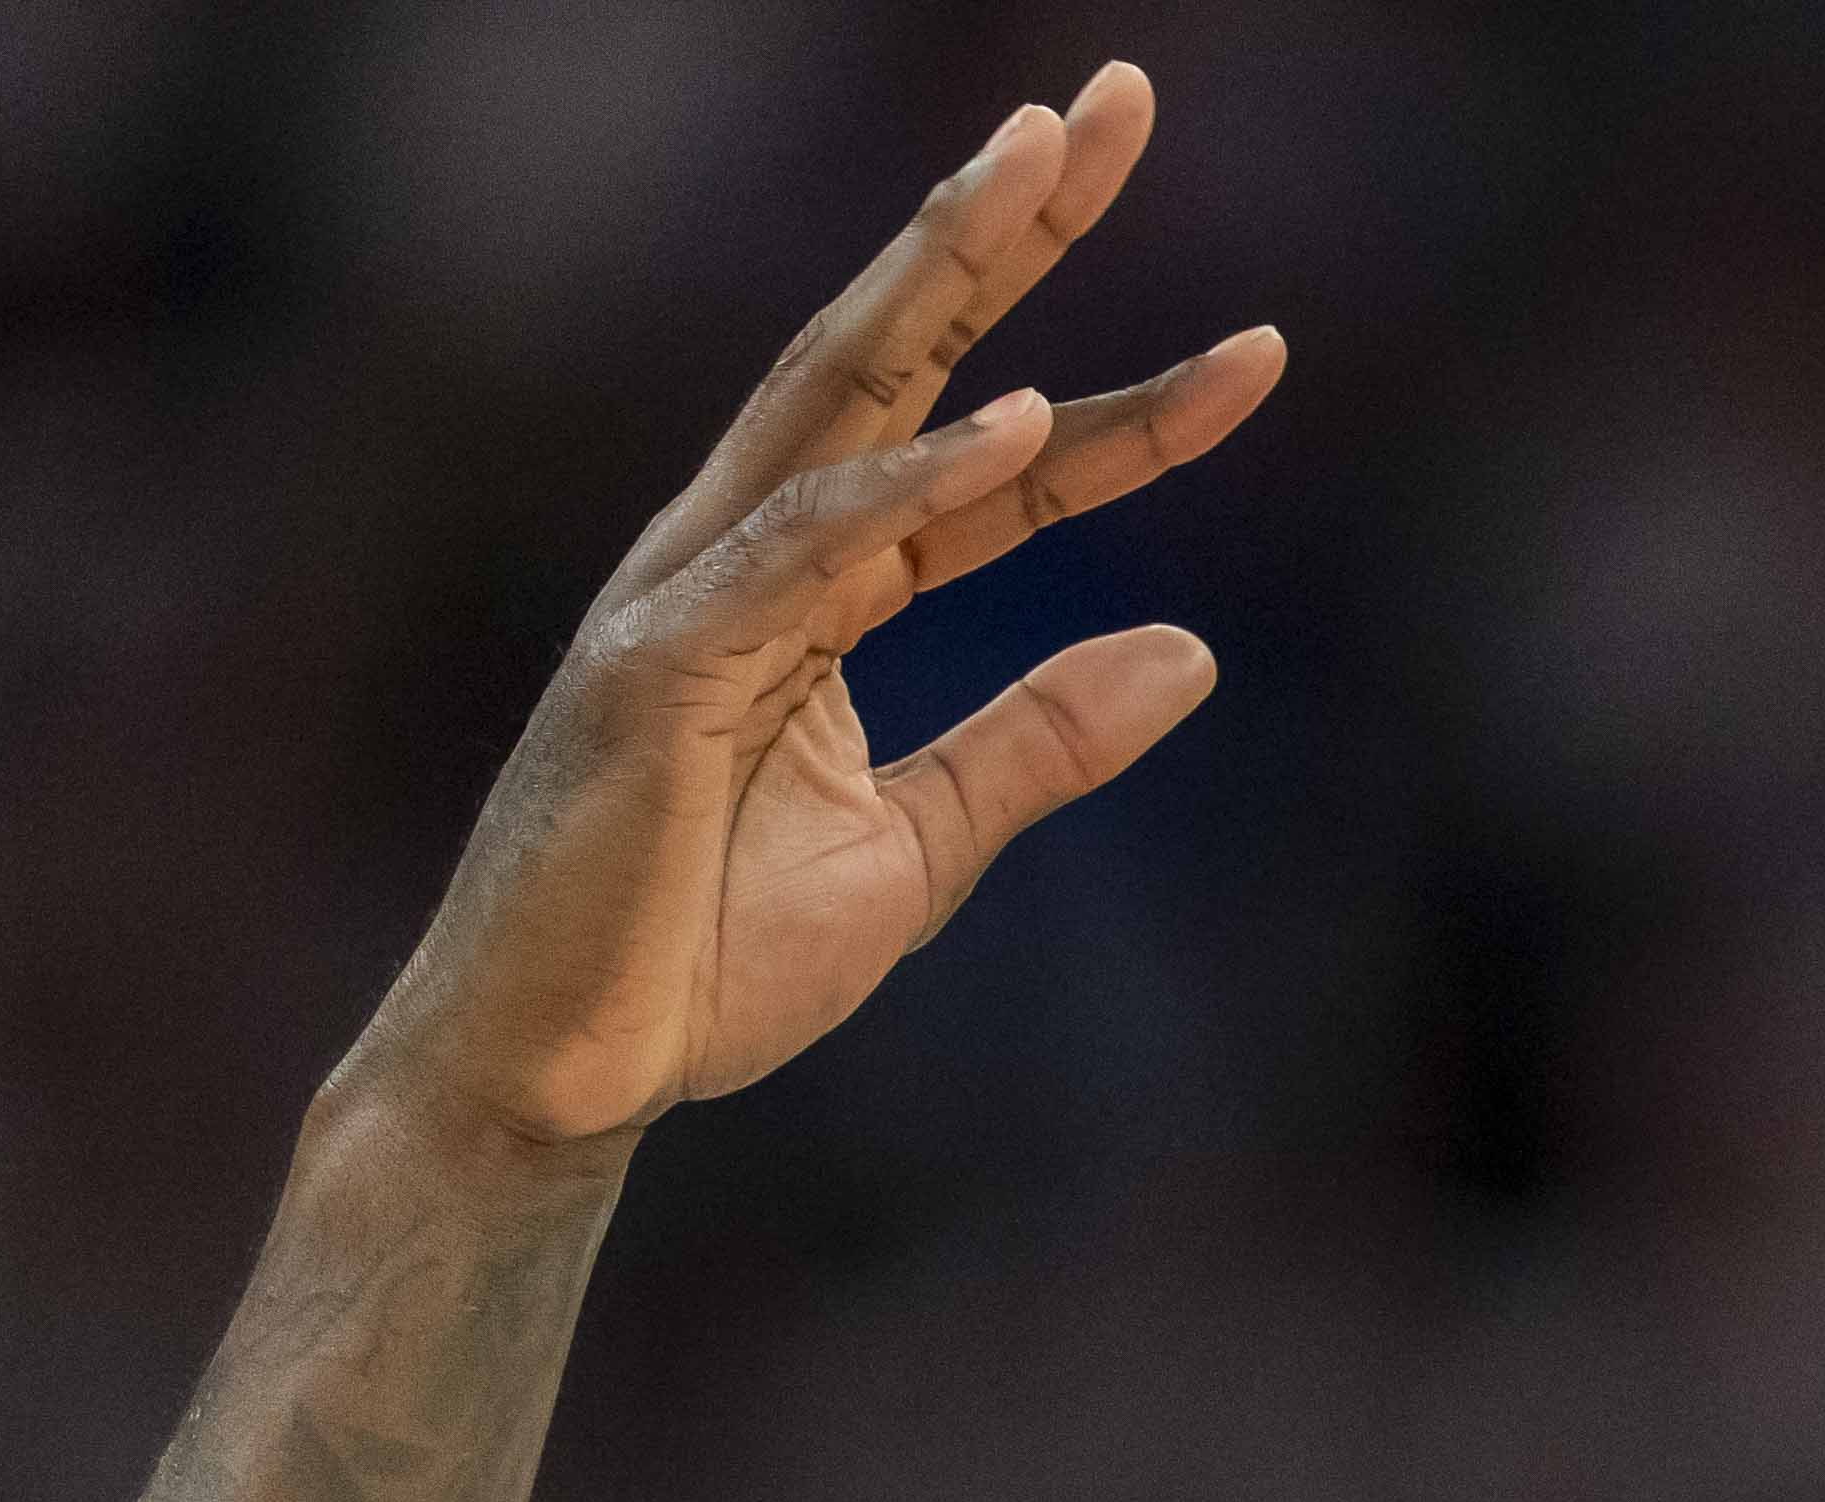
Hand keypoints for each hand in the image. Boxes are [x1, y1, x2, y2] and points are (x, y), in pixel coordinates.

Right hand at [347, 66, 1284, 1156]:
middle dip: (1002, 221)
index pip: (996, 470)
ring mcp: (693, 596)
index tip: (1265, 355)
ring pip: (834, 396)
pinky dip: (907, 482)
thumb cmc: (701, 962)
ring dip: (942, 269)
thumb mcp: (917, 851)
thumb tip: (1192, 652)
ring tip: (1042, 161)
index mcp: (817, 594)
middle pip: (895, 353)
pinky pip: (802, 553)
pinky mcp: (658, 669)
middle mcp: (750, 555)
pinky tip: (1014, 417)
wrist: (559, 1081)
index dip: (1126, 408)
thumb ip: (1040, 745)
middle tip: (1111, 97)